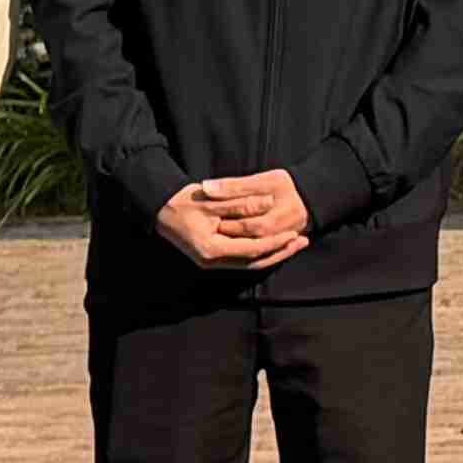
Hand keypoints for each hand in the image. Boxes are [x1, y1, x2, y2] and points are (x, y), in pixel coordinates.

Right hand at [157, 172, 307, 268]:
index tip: (294, 233)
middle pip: (254, 262)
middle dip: (280, 252)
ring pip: (250, 263)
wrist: (159, 209)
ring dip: (273, 253)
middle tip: (302, 241)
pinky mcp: (214, 256)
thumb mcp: (212, 200)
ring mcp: (212, 261)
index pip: (252, 250)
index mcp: (212, 250)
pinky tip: (275, 243)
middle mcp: (213, 261)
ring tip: (295, 243)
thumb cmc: (183, 202)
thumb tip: (269, 202)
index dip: (275, 242)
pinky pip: (242, 258)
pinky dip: (260, 252)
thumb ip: (241, 203)